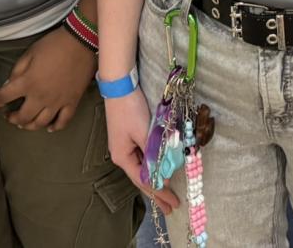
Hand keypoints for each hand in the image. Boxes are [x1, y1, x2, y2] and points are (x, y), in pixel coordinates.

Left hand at [0, 29, 94, 131]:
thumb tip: (7, 85)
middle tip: (10, 116)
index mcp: (28, 82)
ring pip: (41, 123)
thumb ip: (17, 71)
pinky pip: (63, 121)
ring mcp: (57, 102)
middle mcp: (41, 97)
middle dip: (13, 119)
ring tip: (25, 123)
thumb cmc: (52, 45)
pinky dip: (55, 127)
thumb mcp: (29, 53)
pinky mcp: (71, 102)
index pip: (4, 97)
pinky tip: (49, 127)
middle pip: (23, 117)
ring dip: (30, 125)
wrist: (80, 42)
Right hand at [104, 91, 179, 215]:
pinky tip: (158, 170)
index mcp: (122, 157)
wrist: (120, 84)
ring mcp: (124, 145)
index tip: (172, 204)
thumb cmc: (130, 109)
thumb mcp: (144, 134)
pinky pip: (142, 158)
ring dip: (155, 179)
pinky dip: (152, 166)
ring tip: (166, 193)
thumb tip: (163, 176)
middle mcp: (121, 154)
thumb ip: (154, 156)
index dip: (159, 193)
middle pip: (141, 178)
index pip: (143, 181)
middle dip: (156, 192)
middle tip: (170, 207)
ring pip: (142, 168)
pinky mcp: (129, 136)